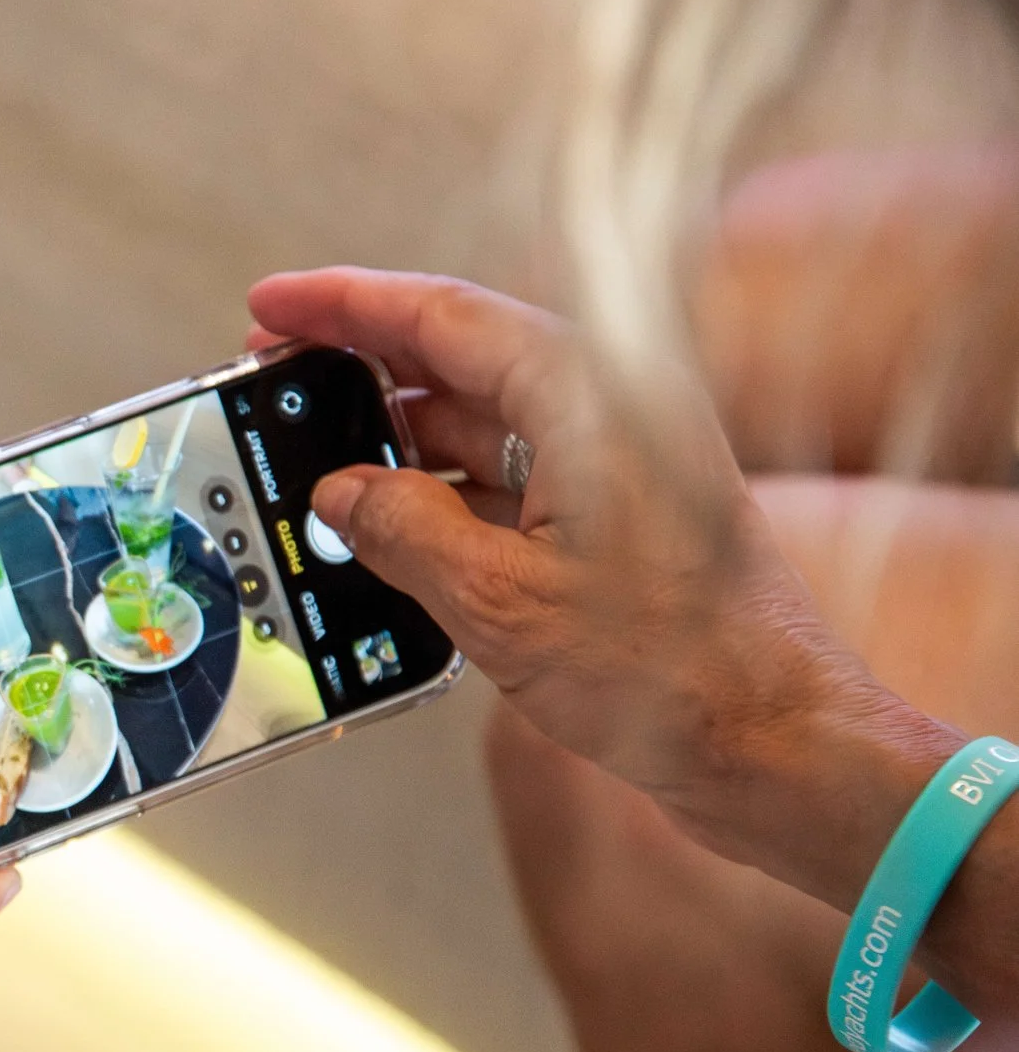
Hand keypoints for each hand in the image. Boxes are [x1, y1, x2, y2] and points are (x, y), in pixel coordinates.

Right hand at [249, 267, 942, 886]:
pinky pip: (510, 479)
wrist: (778, 748)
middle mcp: (611, 407)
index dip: (344, 303)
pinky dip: (442, 492)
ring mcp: (620, 463)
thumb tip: (339, 495)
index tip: (272, 303)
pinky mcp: (622, 519)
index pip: (442, 314)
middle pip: (459, 356)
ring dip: (395, 437)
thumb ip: (403, 530)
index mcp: (590, 394)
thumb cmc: (675, 673)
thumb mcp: (501, 602)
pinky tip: (383, 524)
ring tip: (310, 458)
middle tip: (273, 372)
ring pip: (481, 421)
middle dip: (359, 364)